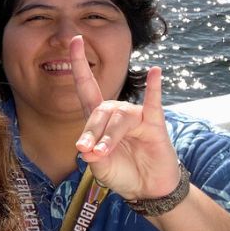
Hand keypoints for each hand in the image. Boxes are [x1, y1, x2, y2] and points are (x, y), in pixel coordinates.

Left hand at [69, 35, 180, 200]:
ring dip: (110, 135)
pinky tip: (155, 72)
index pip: (86, 86)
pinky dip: (154, 87)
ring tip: (104, 152)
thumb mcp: (100, 168)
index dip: (80, 64)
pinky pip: (154, 103)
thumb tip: (87, 149)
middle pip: (100, 110)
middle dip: (92, 131)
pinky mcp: (155, 124)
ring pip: (120, 117)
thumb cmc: (122, 173)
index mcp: (99, 119)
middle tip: (89, 152)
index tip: (74, 41)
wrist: (148, 189)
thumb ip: (93, 157)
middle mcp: (117, 113)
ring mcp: (137, 117)